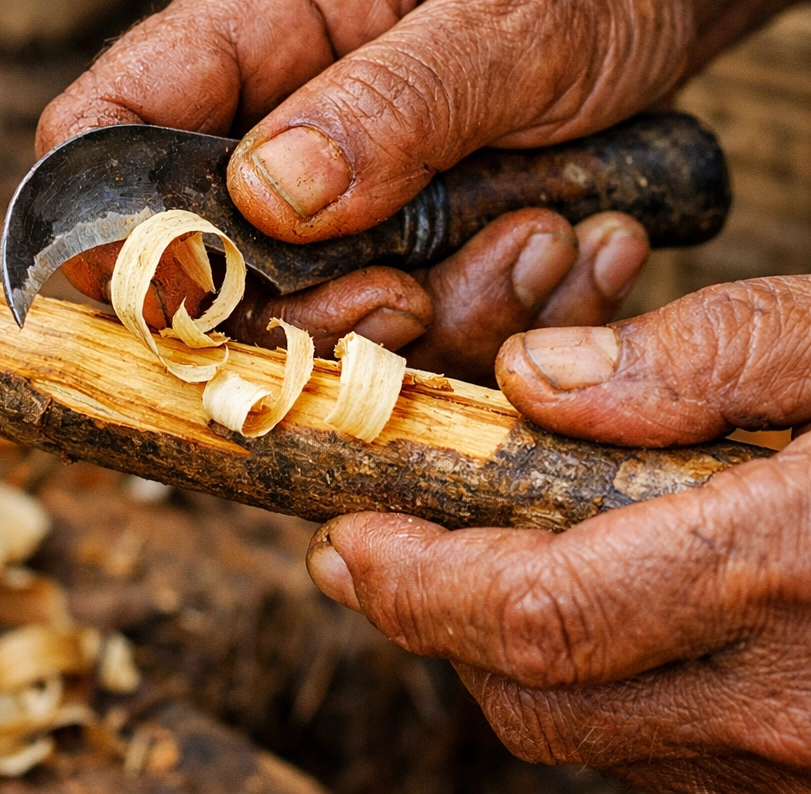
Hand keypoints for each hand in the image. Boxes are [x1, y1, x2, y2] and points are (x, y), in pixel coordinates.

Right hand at [38, 0, 676, 373]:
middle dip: (314, 313)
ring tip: (544, 240)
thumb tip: (266, 196)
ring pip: (319, 318)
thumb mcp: (513, 15)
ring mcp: (332, 188)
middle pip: (206, 266)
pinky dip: (488, 318)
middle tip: (418, 293)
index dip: (115, 232)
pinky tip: (566, 254)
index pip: (105, 127)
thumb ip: (390, 100)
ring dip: (436, 316)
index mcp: (256, 17)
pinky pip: (407, 326)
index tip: (210, 306)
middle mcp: (269, 112)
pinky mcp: (394, 241)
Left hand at [307, 277, 810, 790]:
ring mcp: (795, 763)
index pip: (539, 611)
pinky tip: (593, 602)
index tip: (345, 540)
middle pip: (536, 696)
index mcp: (785, 572)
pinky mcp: (803, 775)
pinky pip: (656, 748)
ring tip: (475, 561)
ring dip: (506, 649)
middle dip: (433, 622)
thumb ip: (699, 359)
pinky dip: (591, 679)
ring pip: (586, 731)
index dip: (416, 582)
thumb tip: (535, 381)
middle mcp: (785, 706)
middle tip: (375, 555)